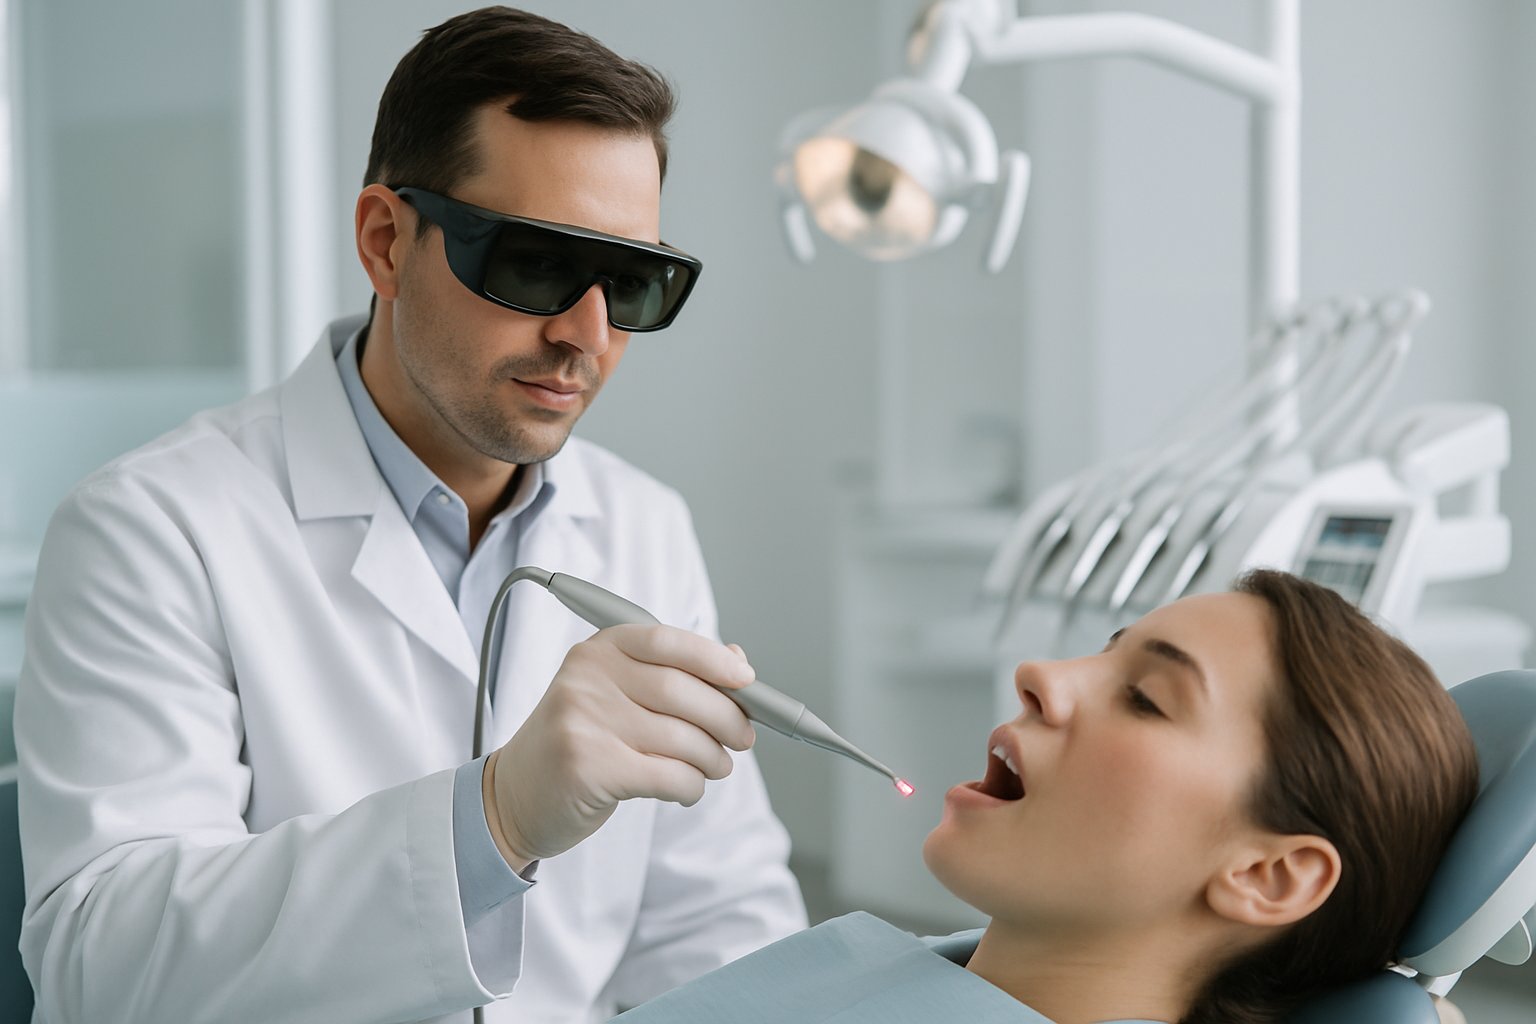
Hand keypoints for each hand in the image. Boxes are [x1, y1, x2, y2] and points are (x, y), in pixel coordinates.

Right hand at [482, 625, 757, 869]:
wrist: (514, 796)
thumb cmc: (580, 742)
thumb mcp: (618, 696)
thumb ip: (673, 675)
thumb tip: (737, 660)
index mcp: (598, 650)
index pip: (668, 642)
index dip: (715, 660)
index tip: (746, 680)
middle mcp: (587, 678)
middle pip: (682, 691)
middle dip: (727, 718)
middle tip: (742, 738)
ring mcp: (582, 721)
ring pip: (682, 738)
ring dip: (712, 759)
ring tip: (714, 767)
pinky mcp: (587, 766)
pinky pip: (669, 776)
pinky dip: (691, 786)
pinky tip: (686, 790)